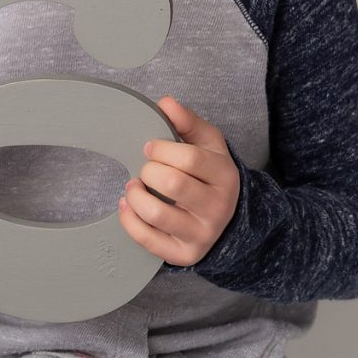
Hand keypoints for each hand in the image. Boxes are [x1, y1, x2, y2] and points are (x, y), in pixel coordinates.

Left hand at [117, 96, 238, 266]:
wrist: (229, 222)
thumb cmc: (211, 178)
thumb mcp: (208, 146)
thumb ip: (187, 122)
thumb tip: (165, 103)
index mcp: (225, 176)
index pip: (190, 159)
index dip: (162, 149)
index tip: (150, 147)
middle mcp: (217, 208)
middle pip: (173, 184)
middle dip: (149, 171)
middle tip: (146, 169)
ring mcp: (201, 234)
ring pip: (157, 213)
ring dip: (135, 196)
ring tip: (134, 187)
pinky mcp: (183, 254)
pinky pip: (147, 238)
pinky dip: (129, 220)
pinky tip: (128, 206)